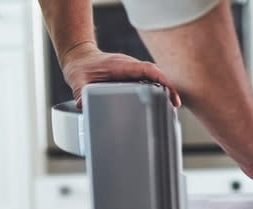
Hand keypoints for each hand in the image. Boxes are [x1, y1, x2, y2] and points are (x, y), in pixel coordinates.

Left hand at [60, 42, 180, 108]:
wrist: (80, 59)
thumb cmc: (81, 67)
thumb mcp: (77, 81)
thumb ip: (80, 94)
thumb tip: (83, 106)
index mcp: (120, 65)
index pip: (145, 69)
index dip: (160, 78)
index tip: (168, 90)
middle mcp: (130, 67)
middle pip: (155, 75)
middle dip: (167, 87)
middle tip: (175, 104)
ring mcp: (132, 72)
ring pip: (154, 78)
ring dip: (164, 90)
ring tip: (172, 106)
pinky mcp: (132, 77)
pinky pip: (149, 82)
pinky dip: (157, 91)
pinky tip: (162, 104)